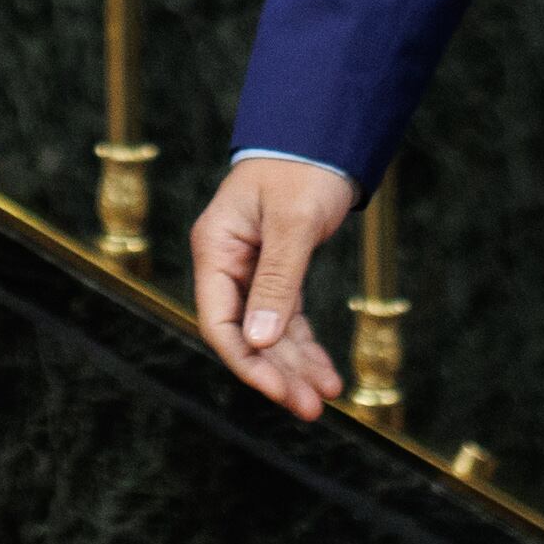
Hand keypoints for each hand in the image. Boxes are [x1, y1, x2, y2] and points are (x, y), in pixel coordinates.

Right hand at [188, 154, 358, 419]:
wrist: (324, 134)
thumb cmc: (303, 169)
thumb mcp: (293, 223)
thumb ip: (277, 281)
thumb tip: (259, 342)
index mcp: (216, 248)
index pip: (220, 322)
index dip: (248, 363)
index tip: (280, 392)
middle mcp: (228, 264)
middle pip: (247, 335)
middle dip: (278, 374)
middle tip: (311, 408)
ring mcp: (251, 271)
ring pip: (269, 333)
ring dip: (295, 367)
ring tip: (326, 398)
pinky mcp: (277, 273)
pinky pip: (288, 320)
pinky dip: (306, 346)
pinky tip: (326, 374)